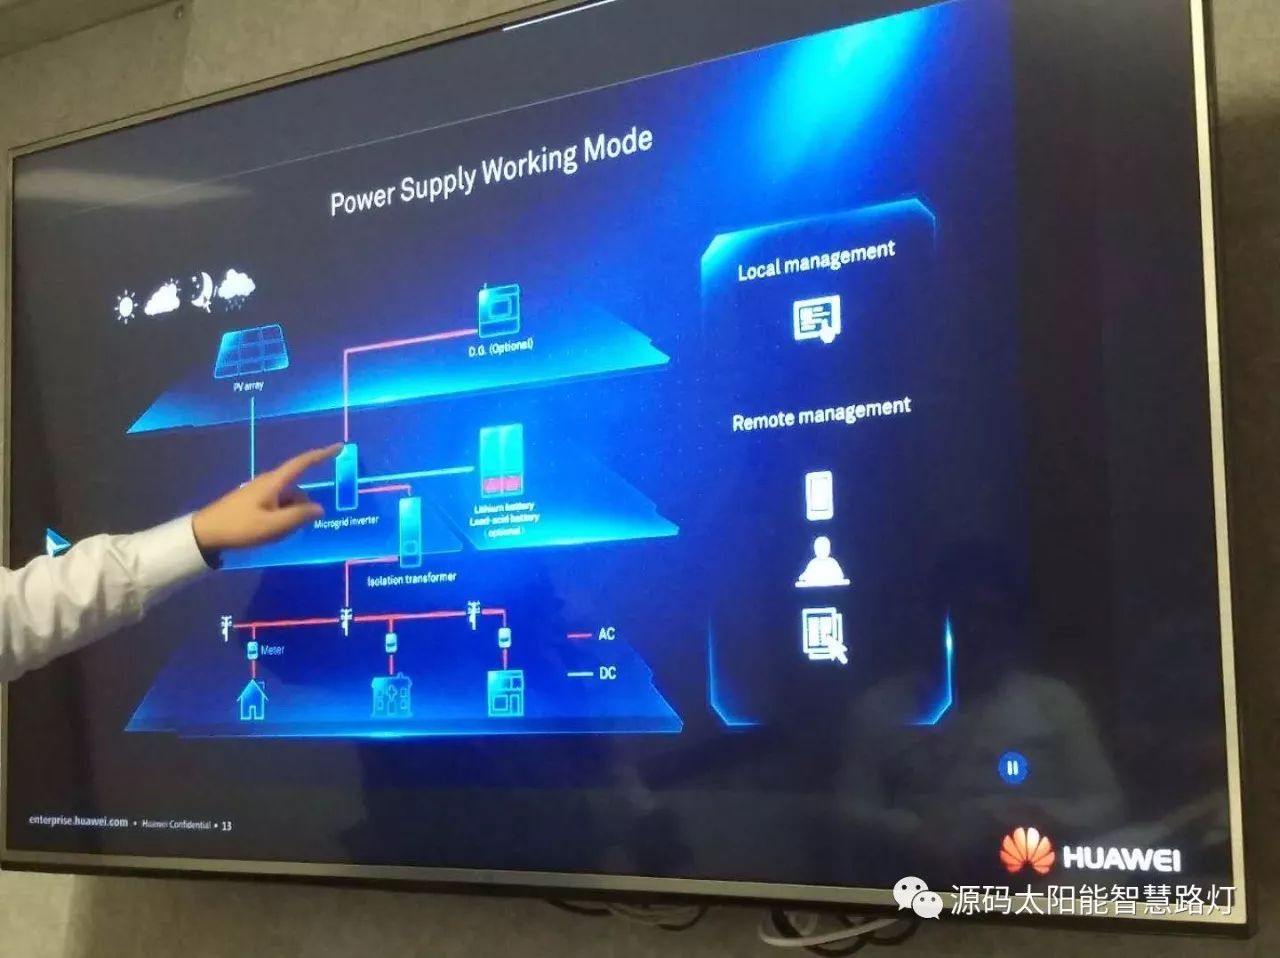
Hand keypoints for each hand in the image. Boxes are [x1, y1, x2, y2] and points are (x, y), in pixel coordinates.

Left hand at [192, 444, 341, 552]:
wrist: (205, 533)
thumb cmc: (240, 527)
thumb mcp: (273, 526)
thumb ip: (299, 517)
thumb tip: (320, 508)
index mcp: (274, 482)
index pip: (302, 463)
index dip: (322, 455)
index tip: (339, 447)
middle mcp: (268, 482)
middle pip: (297, 489)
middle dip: (302, 507)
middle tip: (293, 530)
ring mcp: (259, 491)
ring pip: (288, 500)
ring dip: (290, 515)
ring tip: (276, 535)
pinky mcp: (253, 501)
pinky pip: (277, 505)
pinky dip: (281, 517)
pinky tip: (271, 532)